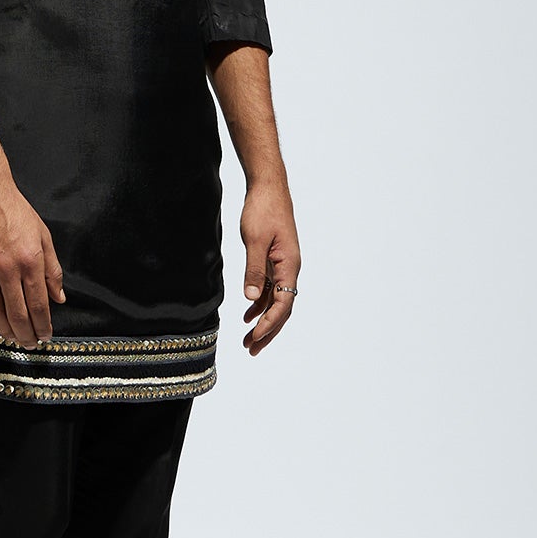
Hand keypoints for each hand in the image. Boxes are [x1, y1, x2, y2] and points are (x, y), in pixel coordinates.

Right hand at [0, 174, 65, 346]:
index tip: (46, 335)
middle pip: (17, 315)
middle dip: (26, 335)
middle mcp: (7, 269)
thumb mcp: (43, 237)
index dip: (43, 325)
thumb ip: (52, 270)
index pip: (38, 305)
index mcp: (30, 261)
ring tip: (13, 338)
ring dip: (5, 331)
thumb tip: (59, 297)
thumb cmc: (16, 211)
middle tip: (31, 344)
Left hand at [240, 181, 300, 354]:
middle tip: (251, 350)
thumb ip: (254, 270)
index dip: (269, 324)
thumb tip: (250, 298)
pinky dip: (259, 303)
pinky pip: (269, 288)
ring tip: (247, 339)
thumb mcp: (255, 240)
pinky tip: (247, 313)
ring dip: (262, 320)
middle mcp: (289, 269)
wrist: (268, 187)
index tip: (254, 338)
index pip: (282, 304)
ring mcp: (282, 265)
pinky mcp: (273, 260)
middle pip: (282, 308)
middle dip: (267, 331)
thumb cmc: (264, 210)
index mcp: (289, 266)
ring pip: (275, 301)